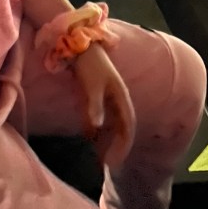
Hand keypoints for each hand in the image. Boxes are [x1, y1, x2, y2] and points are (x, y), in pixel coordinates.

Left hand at [72, 43, 135, 169]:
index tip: (114, 162)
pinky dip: (98, 130)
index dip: (124, 145)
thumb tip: (98, 128)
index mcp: (121, 96)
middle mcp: (118, 99)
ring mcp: (109, 97)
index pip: (128, 126)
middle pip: (122, 128)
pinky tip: (90, 138)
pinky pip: (102, 118)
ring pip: (112, 124)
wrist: (79, 45)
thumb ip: (94, 106)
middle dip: (117, 146)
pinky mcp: (98, 95)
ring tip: (100, 157)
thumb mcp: (92, 86)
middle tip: (107, 164)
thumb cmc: (89, 65)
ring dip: (108, 140)